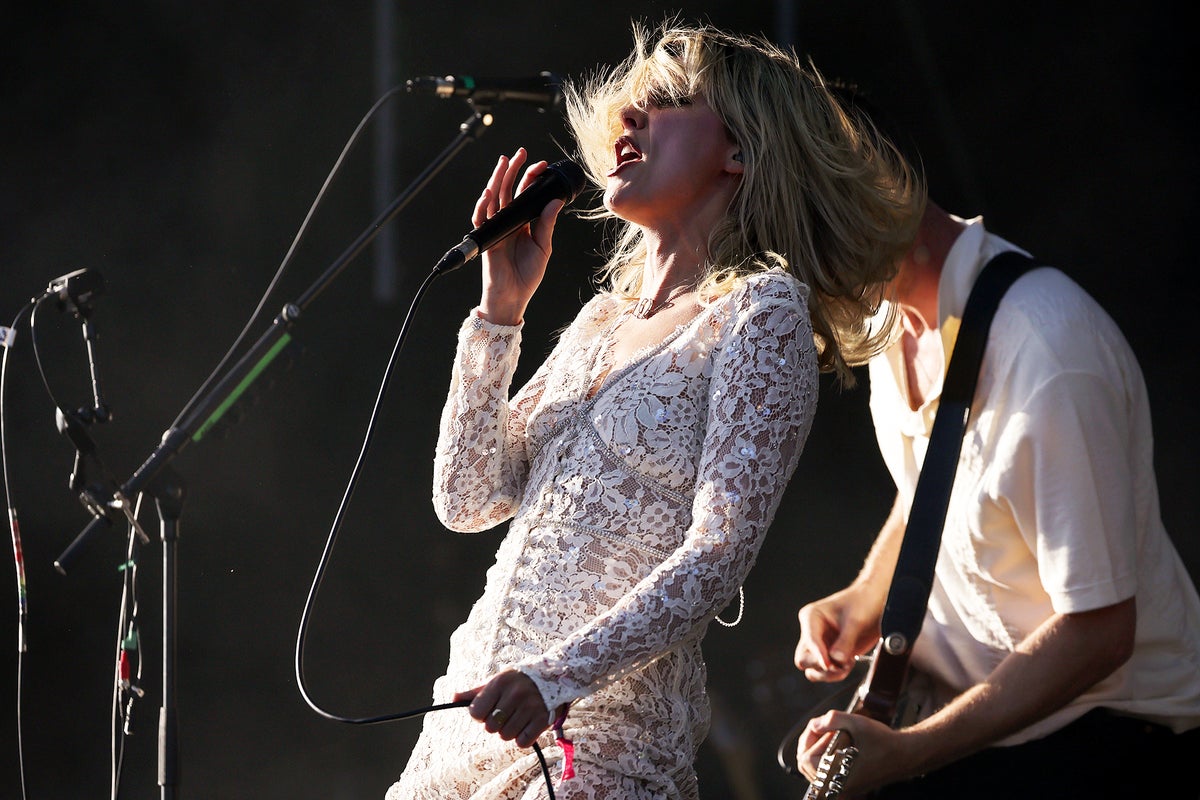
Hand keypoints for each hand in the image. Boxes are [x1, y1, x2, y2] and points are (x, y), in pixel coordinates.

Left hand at [454, 669, 550, 747]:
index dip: (480, 714)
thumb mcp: (497, 681)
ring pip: (505, 736)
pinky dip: (523, 738)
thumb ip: (476, 692)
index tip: (488, 709)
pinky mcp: (542, 720)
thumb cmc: (518, 681)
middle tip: (505, 714)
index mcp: (499, 683)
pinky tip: (527, 725)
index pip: (476, 712)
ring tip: (517, 718)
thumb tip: (453, 699)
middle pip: (490, 727)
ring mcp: (530, 707)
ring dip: (509, 731)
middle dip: (495, 724)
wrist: (555, 676)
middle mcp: (514, 694)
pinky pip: (522, 742)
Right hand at [474, 147, 565, 325]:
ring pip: (494, 198)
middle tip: (521, 153)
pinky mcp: (486, 239)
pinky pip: (481, 219)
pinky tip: (488, 191)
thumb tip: (556, 201)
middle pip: (508, 190)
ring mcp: (495, 228)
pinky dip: (483, 205)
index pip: (525, 194)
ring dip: (497, 179)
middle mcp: (507, 221)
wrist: (513, 297)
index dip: (531, 179)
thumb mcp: (543, 246)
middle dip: (513, 170)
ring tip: (504, 161)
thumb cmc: (527, 275)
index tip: (541, 165)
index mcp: (522, 222)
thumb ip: (547, 224)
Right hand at [794, 585, 881, 682]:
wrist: (876, 603)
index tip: (830, 665)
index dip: (819, 655)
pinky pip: (826, 672)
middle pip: (804, 660)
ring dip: (828, 674)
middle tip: (840, 665)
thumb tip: (836, 660)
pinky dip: (836, 674)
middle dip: (821, 667)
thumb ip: (845, 641)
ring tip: (846, 666)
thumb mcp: (855, 621)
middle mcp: (812, 632)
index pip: (809, 641)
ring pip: (813, 669)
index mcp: (811, 617)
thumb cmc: (863, 603)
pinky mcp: (831, 654)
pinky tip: (849, 663)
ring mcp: (821, 645)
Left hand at [799, 709, 907, 794]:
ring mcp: (842, 789)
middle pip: (805, 765)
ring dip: (818, 748)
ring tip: (835, 735)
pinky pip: (825, 772)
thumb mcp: (856, 723)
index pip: (805, 758)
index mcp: (837, 778)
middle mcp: (838, 788)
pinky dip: (826, 756)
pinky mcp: (847, 786)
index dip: (810, 737)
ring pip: (814, 769)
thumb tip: (814, 725)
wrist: (904, 754)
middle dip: (812, 742)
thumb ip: (831, 720)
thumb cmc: (882, 741)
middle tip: (828, 729)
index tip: (824, 726)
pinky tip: (839, 743)